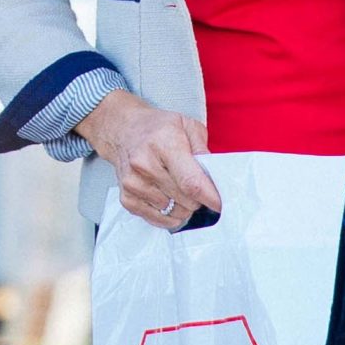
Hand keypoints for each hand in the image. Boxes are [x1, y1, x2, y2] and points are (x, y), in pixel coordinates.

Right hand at [76, 90, 219, 230]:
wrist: (124, 131)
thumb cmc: (158, 128)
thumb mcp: (187, 126)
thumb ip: (203, 150)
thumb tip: (213, 177)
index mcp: (164, 143)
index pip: (190, 181)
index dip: (209, 197)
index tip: (221, 204)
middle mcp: (144, 164)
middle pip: (184, 199)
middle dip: (198, 199)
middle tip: (197, 187)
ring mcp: (133, 183)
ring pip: (172, 211)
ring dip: (183, 206)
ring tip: (180, 189)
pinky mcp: (126, 197)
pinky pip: (156, 219)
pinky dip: (168, 215)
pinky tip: (169, 199)